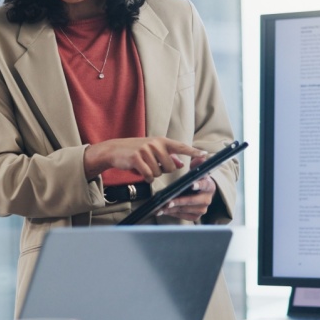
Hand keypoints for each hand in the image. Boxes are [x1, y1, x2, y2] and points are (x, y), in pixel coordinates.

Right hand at [83, 137, 206, 182]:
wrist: (114, 149)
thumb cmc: (135, 151)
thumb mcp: (152, 151)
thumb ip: (168, 157)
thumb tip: (181, 164)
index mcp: (162, 141)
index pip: (181, 147)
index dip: (193, 151)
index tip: (205, 154)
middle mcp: (155, 144)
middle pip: (171, 167)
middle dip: (163, 171)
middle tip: (152, 165)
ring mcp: (146, 150)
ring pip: (159, 172)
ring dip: (152, 174)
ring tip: (143, 166)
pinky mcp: (137, 158)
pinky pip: (148, 175)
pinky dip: (145, 177)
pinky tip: (140, 172)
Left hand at [156, 156, 216, 220]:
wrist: (199, 192)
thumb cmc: (196, 180)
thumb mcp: (196, 170)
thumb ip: (197, 163)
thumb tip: (200, 156)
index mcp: (209, 186)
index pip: (205, 185)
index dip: (199, 185)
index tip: (192, 185)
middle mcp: (207, 199)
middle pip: (193, 201)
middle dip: (180, 201)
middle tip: (168, 202)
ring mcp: (202, 209)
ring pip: (186, 210)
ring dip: (173, 209)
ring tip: (161, 208)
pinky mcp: (196, 216)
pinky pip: (183, 216)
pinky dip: (173, 214)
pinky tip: (163, 212)